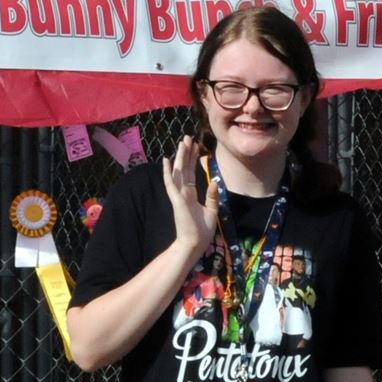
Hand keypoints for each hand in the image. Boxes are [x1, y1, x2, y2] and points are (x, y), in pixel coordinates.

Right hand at [163, 136, 219, 258]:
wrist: (194, 244)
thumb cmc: (202, 230)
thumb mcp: (212, 210)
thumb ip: (212, 196)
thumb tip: (215, 182)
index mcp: (191, 194)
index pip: (191, 172)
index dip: (193, 159)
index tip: (195, 146)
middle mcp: (183, 192)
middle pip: (184, 168)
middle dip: (186, 153)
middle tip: (188, 137)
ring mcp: (179, 195)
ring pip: (178, 172)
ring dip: (179, 157)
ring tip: (182, 142)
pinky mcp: (177, 200)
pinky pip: (171, 183)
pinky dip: (168, 172)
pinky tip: (166, 160)